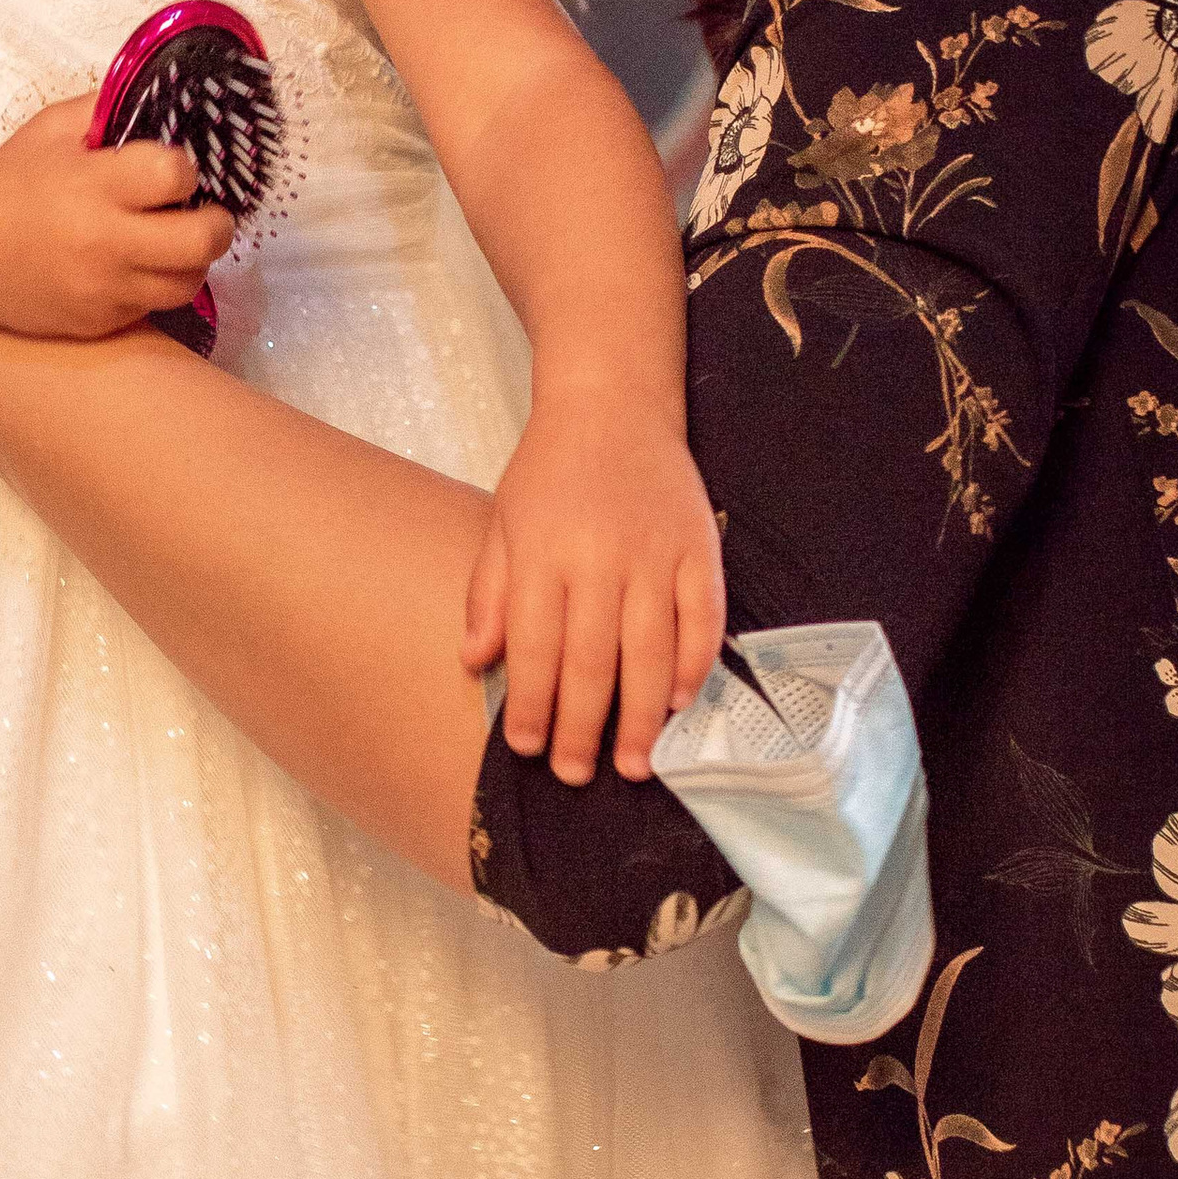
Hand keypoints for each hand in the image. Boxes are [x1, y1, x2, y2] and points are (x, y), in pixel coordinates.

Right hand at [0, 100, 233, 339]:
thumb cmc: (9, 183)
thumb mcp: (50, 129)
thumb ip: (106, 110)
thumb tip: (162, 98)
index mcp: (94, 184)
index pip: (176, 174)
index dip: (184, 168)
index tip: (172, 168)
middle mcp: (104, 241)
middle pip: (202, 240)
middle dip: (217, 223)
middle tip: (206, 213)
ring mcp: (104, 289)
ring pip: (188, 281)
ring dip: (193, 260)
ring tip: (174, 242)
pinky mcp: (100, 323)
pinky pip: (152, 306)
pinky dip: (154, 284)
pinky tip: (134, 265)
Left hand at [460, 392, 724, 786]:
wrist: (613, 404)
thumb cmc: (548, 471)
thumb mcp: (503, 524)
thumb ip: (489, 595)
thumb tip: (474, 663)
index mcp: (544, 556)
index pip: (536, 650)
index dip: (531, 706)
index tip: (527, 749)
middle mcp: (600, 559)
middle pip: (593, 662)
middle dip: (583, 728)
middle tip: (576, 773)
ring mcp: (655, 555)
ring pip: (651, 652)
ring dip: (642, 715)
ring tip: (634, 763)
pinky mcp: (699, 548)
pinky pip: (703, 618)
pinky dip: (694, 665)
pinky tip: (678, 702)